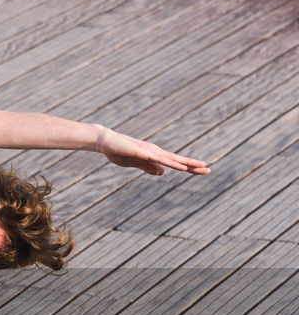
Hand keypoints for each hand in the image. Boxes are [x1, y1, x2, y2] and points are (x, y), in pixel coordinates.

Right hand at [96, 128, 210, 175]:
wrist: (105, 141)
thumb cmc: (118, 151)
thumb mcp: (135, 163)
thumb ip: (148, 167)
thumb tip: (162, 173)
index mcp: (155, 156)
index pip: (175, 163)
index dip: (189, 167)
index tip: (203, 171)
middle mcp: (156, 152)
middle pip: (178, 160)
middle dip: (194, 166)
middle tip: (209, 170)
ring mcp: (151, 152)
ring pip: (172, 159)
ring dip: (187, 163)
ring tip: (201, 166)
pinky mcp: (143, 152)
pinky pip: (160, 160)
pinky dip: (172, 164)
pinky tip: (181, 167)